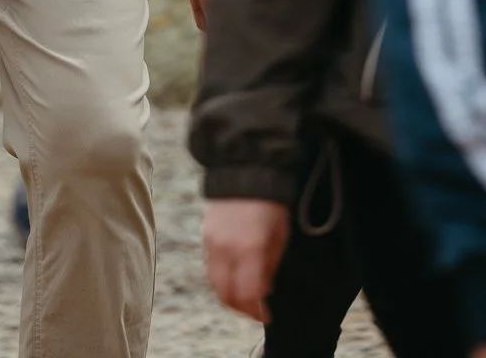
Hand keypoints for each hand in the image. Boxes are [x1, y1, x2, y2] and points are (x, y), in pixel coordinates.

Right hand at [203, 197, 289, 322]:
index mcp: (250, 249)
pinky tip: (234, 278)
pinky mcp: (205, 236)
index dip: (257, 311)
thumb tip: (264, 291)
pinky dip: (221, 280)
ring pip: (215, 284)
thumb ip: (270, 265)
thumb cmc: (270, 203)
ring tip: (245, 298)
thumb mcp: (280, 235)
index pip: (248, 295)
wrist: (245, 169)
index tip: (267, 316)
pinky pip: (210, 268)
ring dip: (229, 297)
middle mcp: (227, 249)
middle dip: (242, 309)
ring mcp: (212, 243)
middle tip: (256, 311)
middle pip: (227, 295)